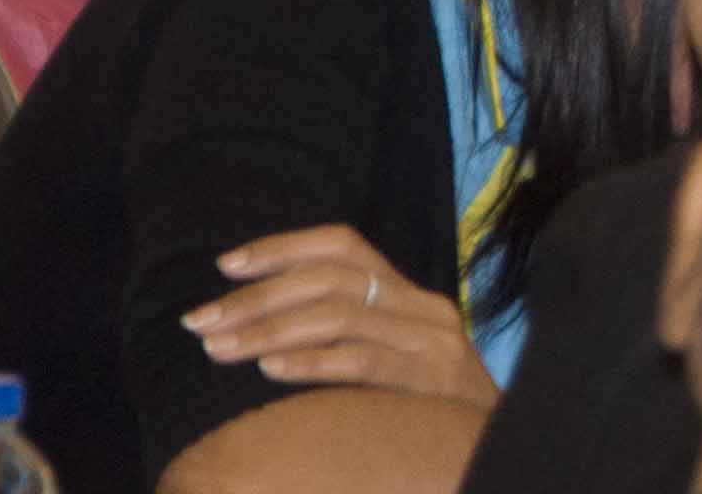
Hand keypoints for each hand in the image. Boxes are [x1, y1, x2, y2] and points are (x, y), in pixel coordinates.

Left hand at [184, 225, 497, 408]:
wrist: (500, 455)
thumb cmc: (427, 417)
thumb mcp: (393, 366)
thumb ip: (348, 341)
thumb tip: (262, 333)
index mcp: (411, 298)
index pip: (345, 247)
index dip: (283, 247)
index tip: (225, 264)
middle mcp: (424, 309)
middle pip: (334, 279)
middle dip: (258, 296)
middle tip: (201, 320)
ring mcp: (432, 344)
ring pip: (342, 314)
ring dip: (270, 328)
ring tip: (220, 349)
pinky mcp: (432, 382)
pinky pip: (364, 362)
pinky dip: (312, 361)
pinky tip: (269, 369)